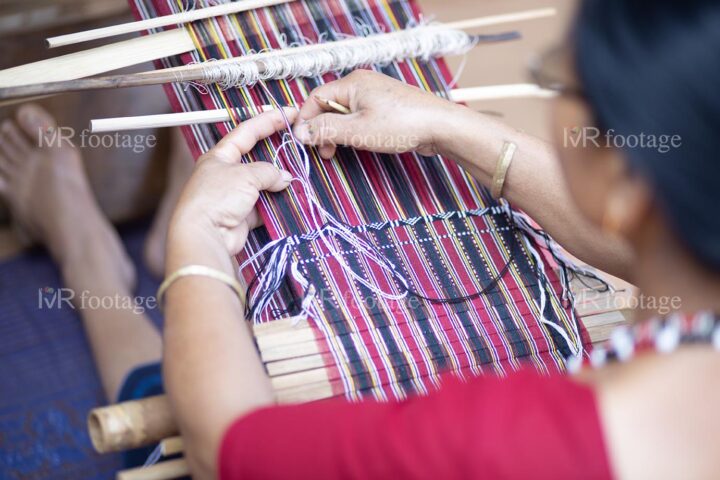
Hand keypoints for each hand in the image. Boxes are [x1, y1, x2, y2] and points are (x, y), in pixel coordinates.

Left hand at [169, 108, 296, 257]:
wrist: (205, 234)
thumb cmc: (216, 198)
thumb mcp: (246, 175)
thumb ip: (268, 172)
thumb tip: (285, 178)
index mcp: (219, 156)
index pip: (247, 132)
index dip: (268, 120)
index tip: (289, 113)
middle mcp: (225, 174)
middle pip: (257, 158)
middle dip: (277, 154)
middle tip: (298, 146)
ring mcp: (234, 196)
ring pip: (263, 184)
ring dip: (279, 183)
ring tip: (298, 177)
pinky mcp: (242, 216)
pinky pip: (264, 206)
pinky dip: (276, 204)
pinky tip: (290, 200)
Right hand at [292, 70, 458, 158]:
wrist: (440, 126)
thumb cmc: (401, 125)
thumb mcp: (357, 131)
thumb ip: (326, 130)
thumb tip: (300, 131)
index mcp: (352, 83)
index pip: (316, 98)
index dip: (305, 120)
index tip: (302, 140)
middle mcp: (362, 83)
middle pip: (329, 105)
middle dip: (322, 129)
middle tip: (323, 151)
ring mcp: (376, 94)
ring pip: (345, 113)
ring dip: (337, 132)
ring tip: (338, 151)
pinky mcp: (386, 106)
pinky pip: (360, 116)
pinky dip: (353, 131)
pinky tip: (358, 144)